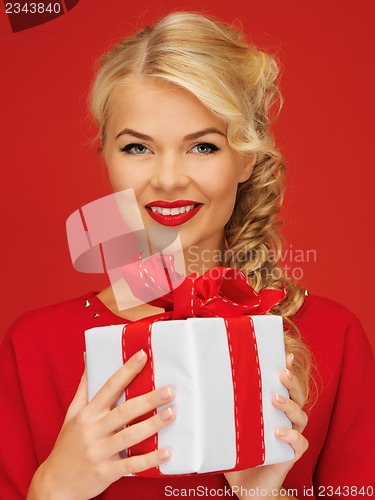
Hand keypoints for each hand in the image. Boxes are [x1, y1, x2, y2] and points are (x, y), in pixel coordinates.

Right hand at [27, 350, 175, 499]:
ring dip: (153, 425)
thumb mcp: (71, 414)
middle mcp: (93, 431)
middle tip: (169, 390)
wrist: (55, 485)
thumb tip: (88, 358)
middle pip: (125, 411)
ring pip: (130, 436)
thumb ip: (84, 387)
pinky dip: (149, 459)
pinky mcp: (106, 472)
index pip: (110, 387)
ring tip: (171, 413)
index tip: (143, 356)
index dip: (127, 371)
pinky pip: (131, 465)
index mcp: (87, 414)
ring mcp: (100, 452)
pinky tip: (166, 452)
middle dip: (149, 399)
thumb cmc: (67, 446)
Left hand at [225, 353, 308, 498]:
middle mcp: (285, 419)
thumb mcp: (229, 424)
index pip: (284, 385)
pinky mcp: (290, 455)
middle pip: (298, 395)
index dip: (287, 368)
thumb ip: (222, 406)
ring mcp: (290, 436)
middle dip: (292, 382)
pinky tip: (278, 432)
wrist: (247, 487)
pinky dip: (291, 436)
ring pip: (301, 416)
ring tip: (275, 399)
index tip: (285, 353)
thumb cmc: (237, 451)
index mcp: (272, 408)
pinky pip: (300, 443)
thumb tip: (198, 383)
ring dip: (289, 406)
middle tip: (281, 373)